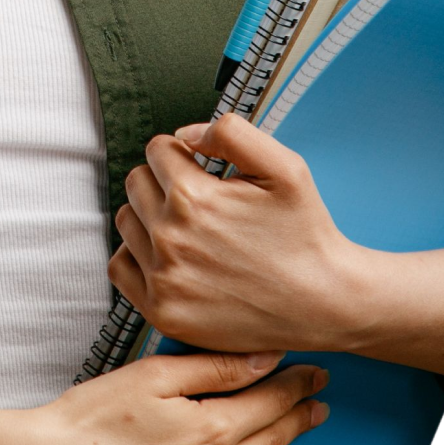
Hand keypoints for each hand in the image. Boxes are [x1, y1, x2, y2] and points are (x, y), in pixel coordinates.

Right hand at [2, 351, 329, 444]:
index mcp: (209, 428)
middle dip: (300, 405)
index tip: (310, 365)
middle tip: (318, 387)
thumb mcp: (151, 375)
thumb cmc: (86, 424)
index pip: (267, 396)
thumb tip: (262, 357)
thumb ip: (212, 366)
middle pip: (272, 431)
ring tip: (314, 424)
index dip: (294, 378)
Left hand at [110, 112, 367, 354]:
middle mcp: (170, 238)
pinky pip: (120, 266)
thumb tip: (185, 135)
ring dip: (149, 217)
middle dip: (164, 182)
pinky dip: (138, 257)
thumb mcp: (285, 167)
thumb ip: (231, 133)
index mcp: (193, 197)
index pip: (157, 150)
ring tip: (189, 229)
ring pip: (126, 222)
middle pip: (137, 183)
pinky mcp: (161, 311)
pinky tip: (170, 257)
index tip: (202, 170)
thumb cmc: (305, 233)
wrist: (323, 303)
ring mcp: (163, 279)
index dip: (182, 155)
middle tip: (199, 202)